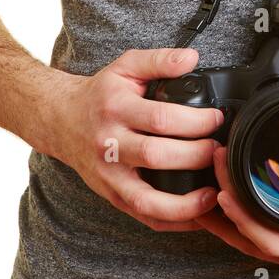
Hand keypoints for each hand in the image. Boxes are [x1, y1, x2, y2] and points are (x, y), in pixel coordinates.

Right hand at [47, 48, 223, 231]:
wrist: (61, 120)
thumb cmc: (100, 95)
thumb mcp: (126, 67)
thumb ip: (159, 60)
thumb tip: (192, 58)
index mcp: (116, 109)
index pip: (160, 118)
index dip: (195, 121)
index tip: (216, 119)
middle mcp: (109, 144)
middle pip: (156, 157)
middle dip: (195, 156)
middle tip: (218, 150)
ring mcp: (109, 175)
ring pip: (146, 199)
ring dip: (184, 203)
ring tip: (213, 194)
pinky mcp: (111, 195)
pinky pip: (142, 216)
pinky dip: (171, 220)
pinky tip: (195, 215)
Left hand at [192, 104, 278, 273]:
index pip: (273, 240)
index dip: (243, 219)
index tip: (223, 189)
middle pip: (252, 242)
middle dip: (224, 211)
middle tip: (209, 169)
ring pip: (251, 247)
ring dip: (224, 222)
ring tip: (199, 190)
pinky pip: (260, 244)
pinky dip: (238, 227)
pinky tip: (223, 208)